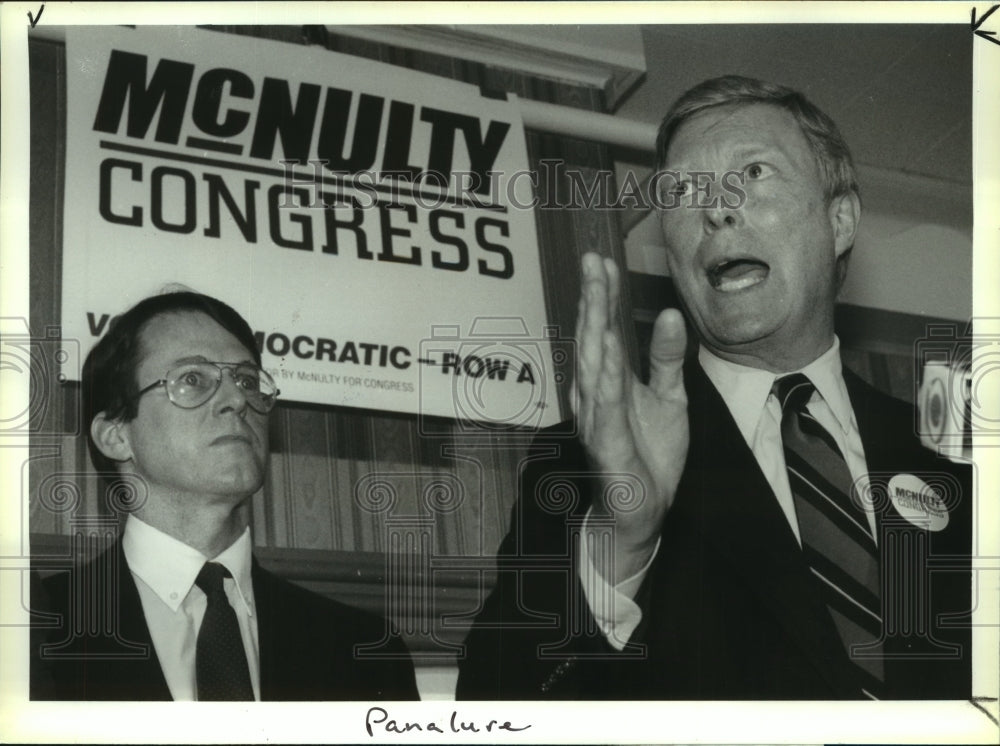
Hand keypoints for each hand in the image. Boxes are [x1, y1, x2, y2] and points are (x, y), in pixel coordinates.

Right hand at [573, 253, 688, 583]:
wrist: (640, 511)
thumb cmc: (648, 453)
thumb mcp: (669, 398)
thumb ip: (667, 358)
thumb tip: (670, 313)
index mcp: (609, 381)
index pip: (604, 329)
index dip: (602, 295)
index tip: (602, 260)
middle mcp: (595, 394)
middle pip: (592, 338)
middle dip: (592, 299)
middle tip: (592, 262)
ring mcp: (597, 418)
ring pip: (593, 366)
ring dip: (593, 328)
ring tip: (596, 292)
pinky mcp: (608, 444)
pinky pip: (606, 407)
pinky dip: (605, 380)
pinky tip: (607, 352)